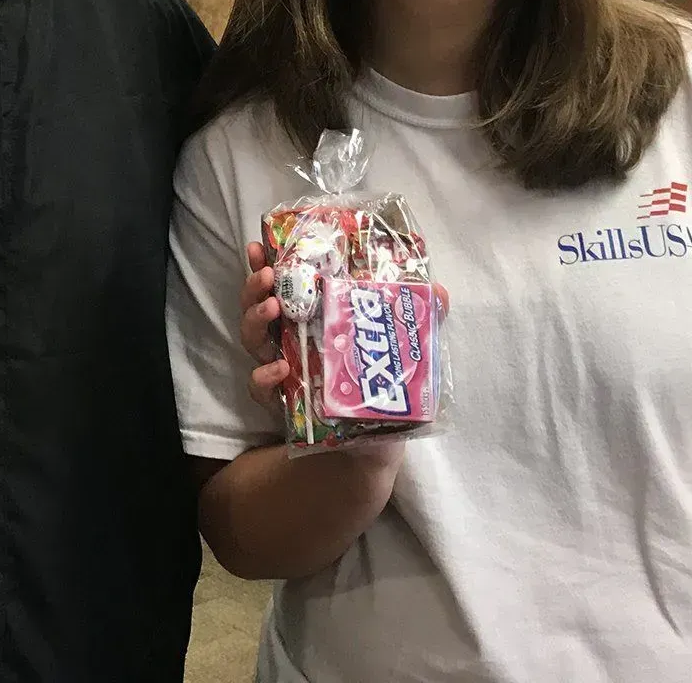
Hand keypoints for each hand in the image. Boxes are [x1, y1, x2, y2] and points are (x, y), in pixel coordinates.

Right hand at [239, 243, 451, 415]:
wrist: (375, 446)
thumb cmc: (383, 390)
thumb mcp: (403, 353)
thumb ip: (418, 323)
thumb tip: (439, 291)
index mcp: (311, 318)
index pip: (283, 284)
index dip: (265, 263)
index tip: (259, 244)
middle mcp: (289, 338)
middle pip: (258, 304)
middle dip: (255, 285)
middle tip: (266, 275)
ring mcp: (281, 368)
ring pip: (252, 338)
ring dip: (256, 318)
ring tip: (272, 308)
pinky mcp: (280, 402)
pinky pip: (258, 386)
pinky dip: (264, 375)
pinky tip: (280, 368)